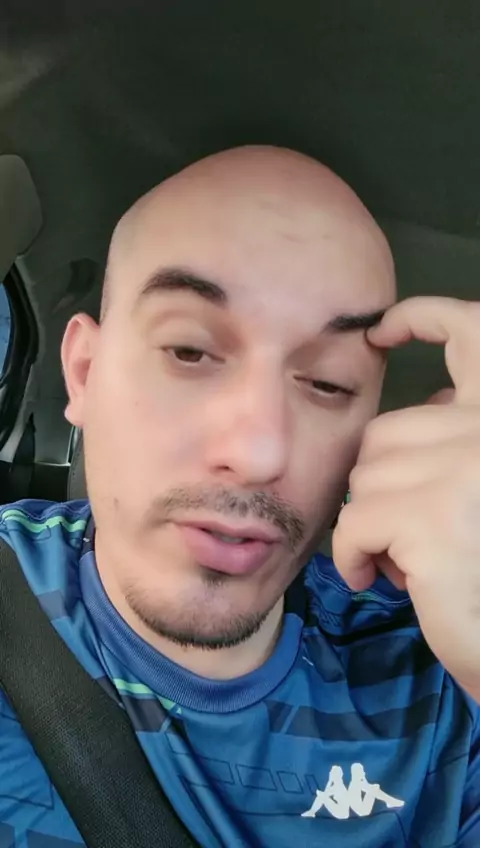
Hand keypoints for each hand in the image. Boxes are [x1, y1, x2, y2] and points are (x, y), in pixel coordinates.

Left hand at [332, 296, 479, 699]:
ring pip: (366, 479)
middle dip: (380, 484)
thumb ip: (459, 439)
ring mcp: (465, 467)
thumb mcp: (477, 484)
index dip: (427, 317)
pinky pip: (354, 522)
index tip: (384, 328)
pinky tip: (375, 578)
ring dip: (371, 525)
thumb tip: (432, 404)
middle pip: (384, 433)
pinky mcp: (431, 515)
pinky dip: (352, 555)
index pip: (472, 333)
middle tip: (407, 530)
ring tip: (407, 559)